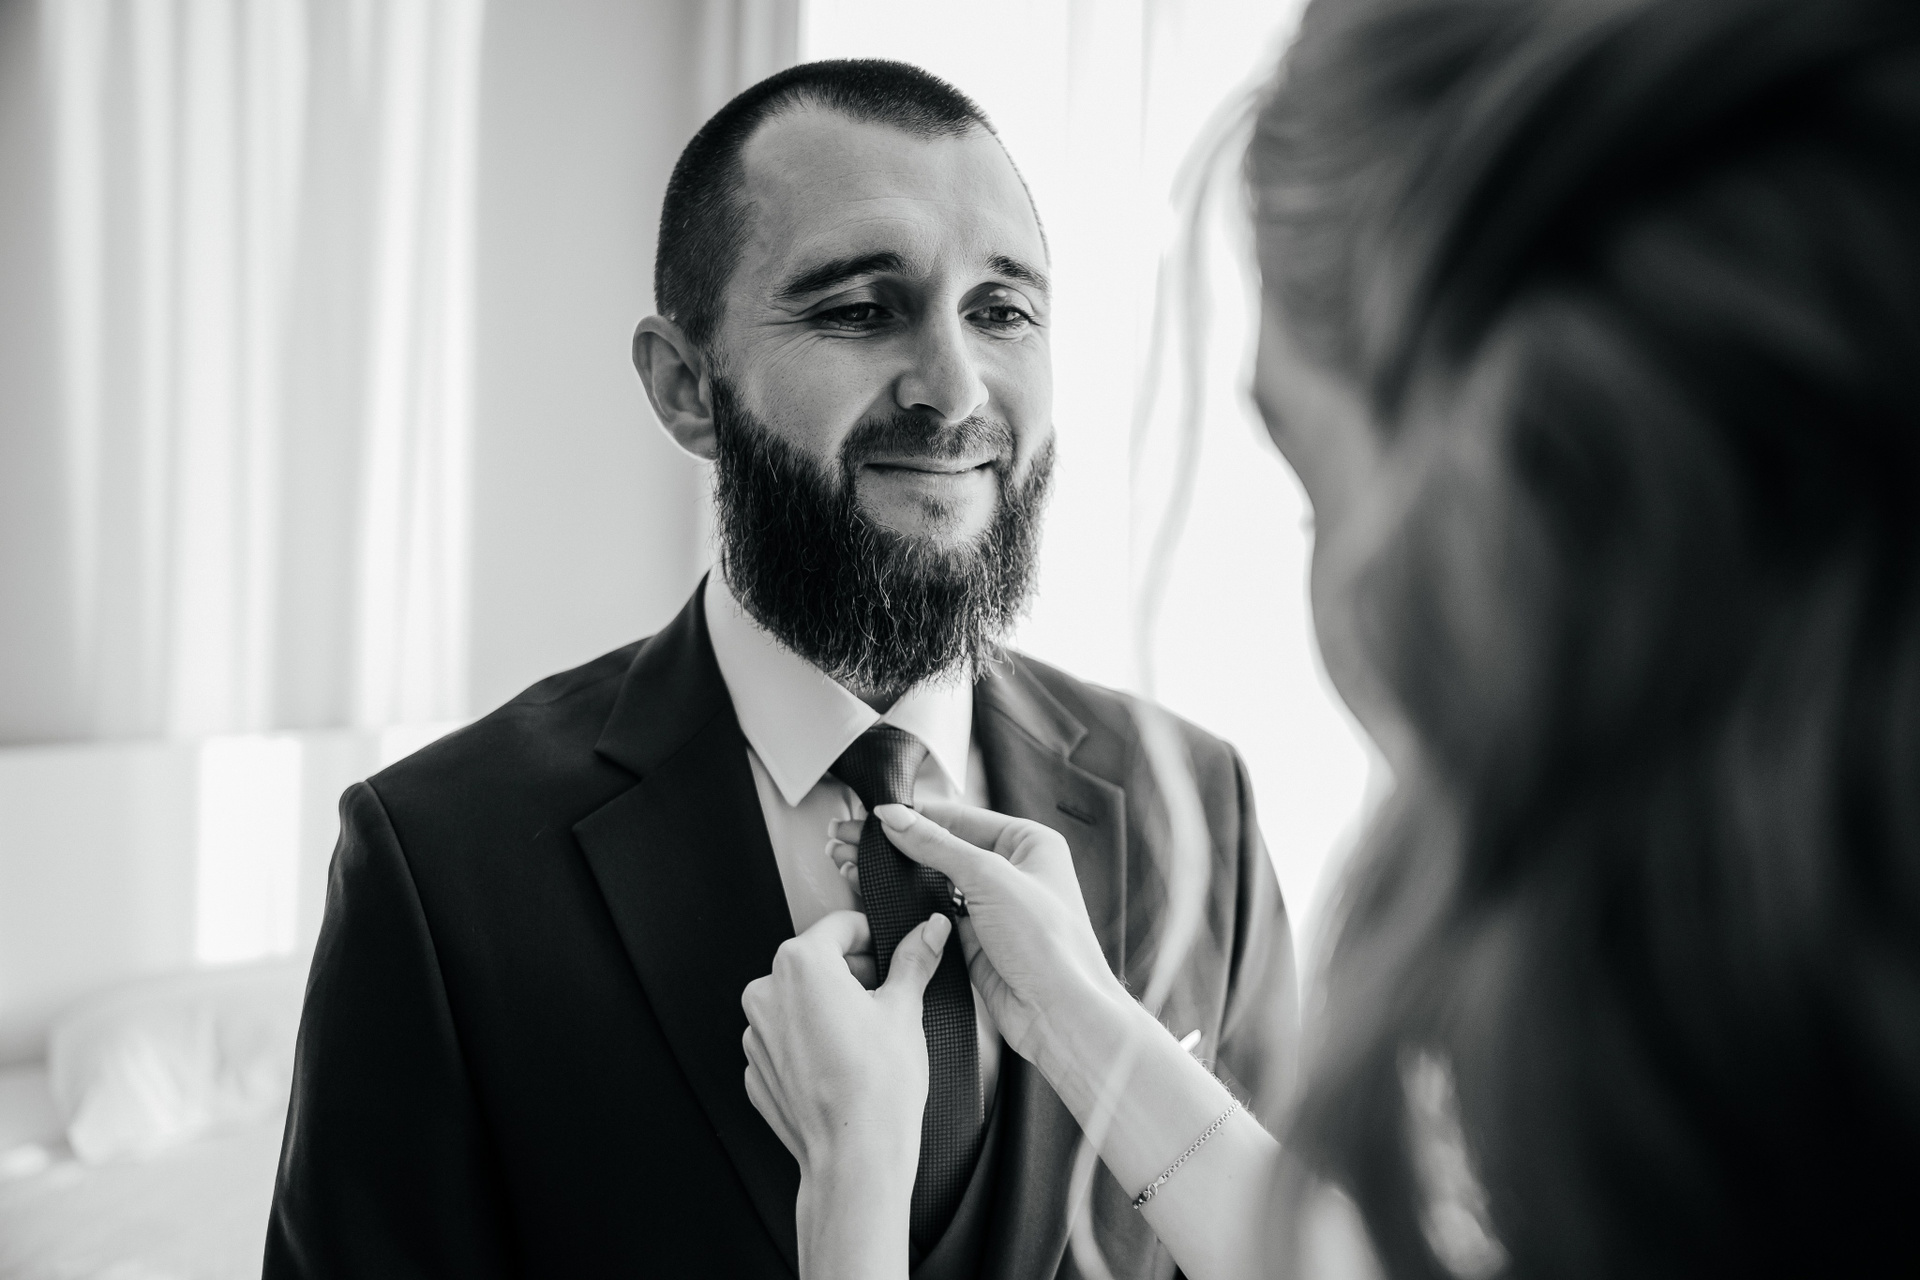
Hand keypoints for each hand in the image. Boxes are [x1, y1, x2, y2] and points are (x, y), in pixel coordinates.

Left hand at [742, 908, 948, 1187]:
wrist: (855, 1158)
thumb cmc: (878, 1087)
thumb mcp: (906, 1009)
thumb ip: (914, 959)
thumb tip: (929, 930)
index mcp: (800, 964)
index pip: (840, 926)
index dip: (873, 936)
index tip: (892, 953)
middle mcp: (767, 993)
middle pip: (817, 963)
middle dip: (852, 976)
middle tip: (887, 1003)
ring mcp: (757, 1035)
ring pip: (800, 1003)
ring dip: (829, 1010)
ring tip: (865, 1041)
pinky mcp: (758, 1071)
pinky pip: (788, 1042)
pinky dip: (812, 1045)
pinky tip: (841, 1066)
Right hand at [852, 799, 1128, 1068]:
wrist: (1061, 1014)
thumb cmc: (1050, 943)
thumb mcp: (989, 878)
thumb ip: (936, 845)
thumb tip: (895, 817)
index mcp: (1028, 843)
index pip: (960, 818)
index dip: (914, 816)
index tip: (873, 816)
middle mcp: (1013, 872)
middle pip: (943, 848)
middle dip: (895, 846)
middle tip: (849, 839)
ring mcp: (992, 909)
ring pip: (933, 884)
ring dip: (894, 876)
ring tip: (850, 865)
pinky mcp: (975, 942)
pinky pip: (932, 917)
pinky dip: (902, 908)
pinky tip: (873, 897)